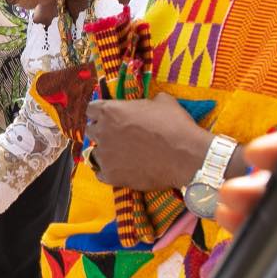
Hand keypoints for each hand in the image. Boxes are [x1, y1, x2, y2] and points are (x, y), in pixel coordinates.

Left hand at [84, 93, 213, 189]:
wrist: (185, 156)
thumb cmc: (174, 125)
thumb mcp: (162, 101)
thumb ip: (144, 102)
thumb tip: (146, 105)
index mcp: (111, 111)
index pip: (91, 109)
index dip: (100, 113)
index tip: (108, 117)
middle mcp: (102, 132)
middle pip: (91, 131)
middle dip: (102, 132)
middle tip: (117, 136)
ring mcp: (105, 156)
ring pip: (95, 153)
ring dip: (106, 153)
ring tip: (122, 155)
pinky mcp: (111, 176)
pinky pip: (101, 173)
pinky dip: (110, 171)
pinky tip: (123, 169)